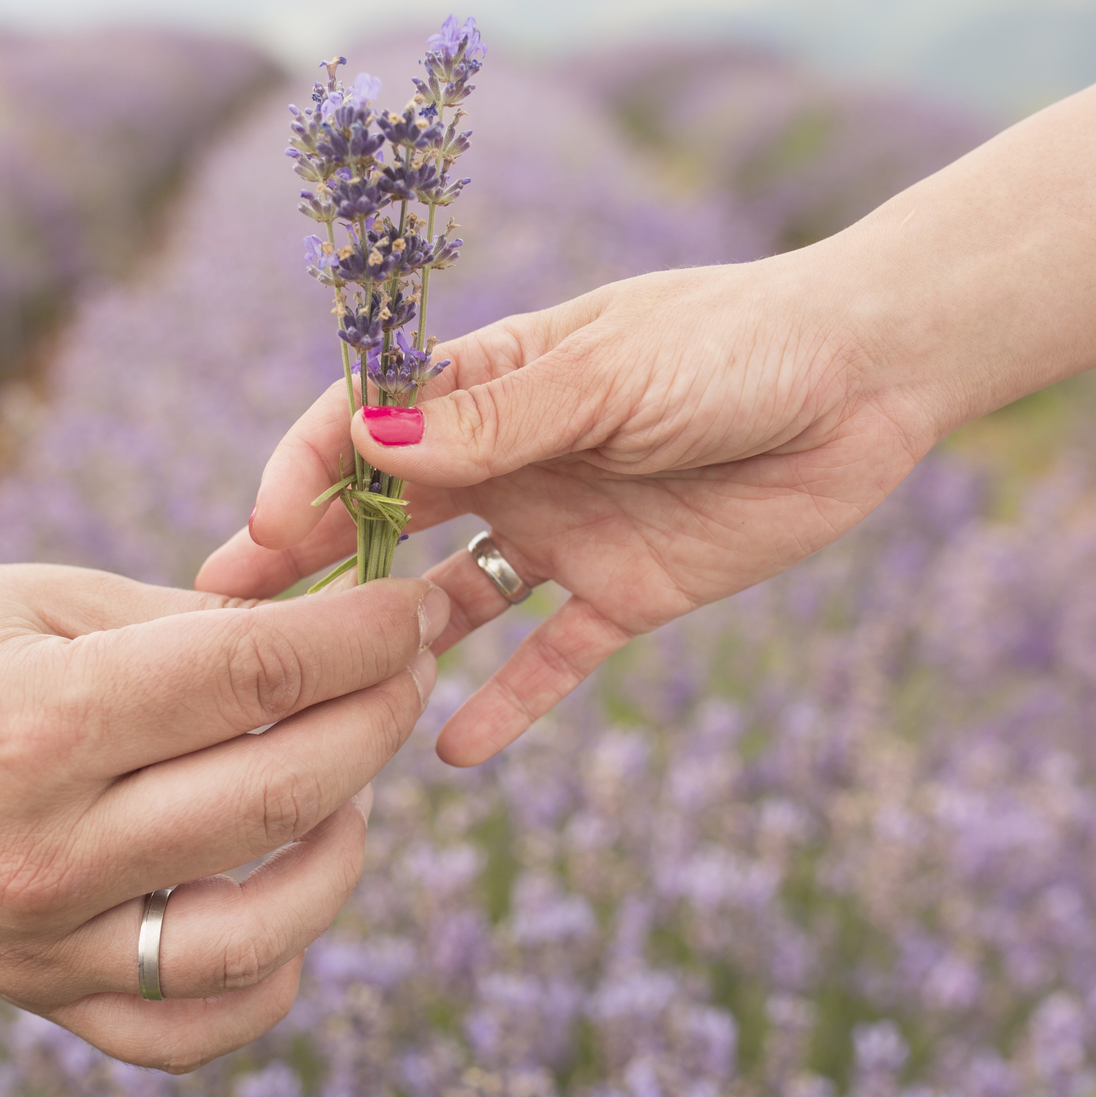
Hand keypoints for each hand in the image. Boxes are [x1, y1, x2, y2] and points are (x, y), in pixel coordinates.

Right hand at [0, 561, 448, 1072]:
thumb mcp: (66, 598)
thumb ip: (208, 629)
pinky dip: (267, 976)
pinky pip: (187, 1029)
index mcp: (45, 721)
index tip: (412, 609)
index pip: (254, 678)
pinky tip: (288, 898)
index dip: (360, 637)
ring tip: (351, 789)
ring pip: (257, 934)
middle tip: (406, 675)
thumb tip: (351, 643)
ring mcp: (39, 942)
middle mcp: (42, 848)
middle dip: (375, 724)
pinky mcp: (37, 994)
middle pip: (274, 798)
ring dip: (341, 854)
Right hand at [196, 251, 934, 765]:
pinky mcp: (624, 594)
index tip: (267, 528)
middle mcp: (512, 459)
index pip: (366, 423)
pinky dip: (505, 703)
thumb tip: (366, 449)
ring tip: (319, 698)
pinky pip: (549, 659)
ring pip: (449, 595)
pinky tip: (449, 751)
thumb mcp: (611, 374)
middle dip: (307, 560)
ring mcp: (562, 530)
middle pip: (385, 515)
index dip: (308, 470)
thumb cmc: (736, 345)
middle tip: (228, 618)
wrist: (867, 381)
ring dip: (387, 638)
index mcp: (493, 380)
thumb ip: (497, 421)